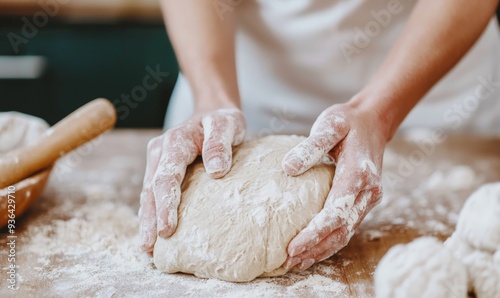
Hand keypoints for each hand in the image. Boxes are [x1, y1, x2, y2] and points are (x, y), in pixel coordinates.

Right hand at [139, 108, 245, 253]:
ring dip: (147, 220)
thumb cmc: (222, 120)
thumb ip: (220, 143)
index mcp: (175, 142)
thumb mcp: (227, 124)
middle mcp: (160, 152)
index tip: (167, 229)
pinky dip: (152, 213)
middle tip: (151, 247)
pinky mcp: (161, 169)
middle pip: (151, 190)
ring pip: (148, 194)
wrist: (212, 111)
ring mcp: (158, 161)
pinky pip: (153, 193)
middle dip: (150, 219)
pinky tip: (154, 234)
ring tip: (148, 248)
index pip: (166, 177)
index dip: (165, 205)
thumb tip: (217, 171)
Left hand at [281, 103, 384, 270]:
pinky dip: (330, 242)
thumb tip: (288, 168)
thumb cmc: (347, 122)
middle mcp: (368, 191)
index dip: (315, 232)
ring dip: (322, 250)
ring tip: (296, 263)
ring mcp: (368, 198)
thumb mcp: (329, 124)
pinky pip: (347, 227)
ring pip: (346, 232)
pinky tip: (313, 251)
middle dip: (315, 247)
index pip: (337, 211)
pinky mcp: (363, 201)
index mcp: (359, 173)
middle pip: (342, 229)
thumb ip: (310, 146)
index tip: (293, 245)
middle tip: (289, 261)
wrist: (372, 121)